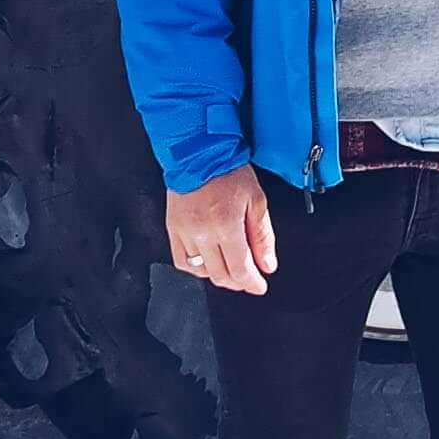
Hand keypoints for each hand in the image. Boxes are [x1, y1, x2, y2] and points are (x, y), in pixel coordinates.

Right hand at [167, 163, 280, 293]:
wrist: (199, 151)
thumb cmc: (228, 171)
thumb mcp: (256, 200)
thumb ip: (262, 236)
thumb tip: (267, 265)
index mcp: (226, 225)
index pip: (240, 269)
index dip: (252, 283)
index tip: (259, 286)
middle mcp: (203, 233)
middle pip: (221, 275)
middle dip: (238, 282)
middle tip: (249, 278)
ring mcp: (184, 233)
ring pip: (201, 272)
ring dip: (219, 275)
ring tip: (231, 268)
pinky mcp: (172, 229)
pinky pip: (182, 262)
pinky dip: (196, 268)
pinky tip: (208, 262)